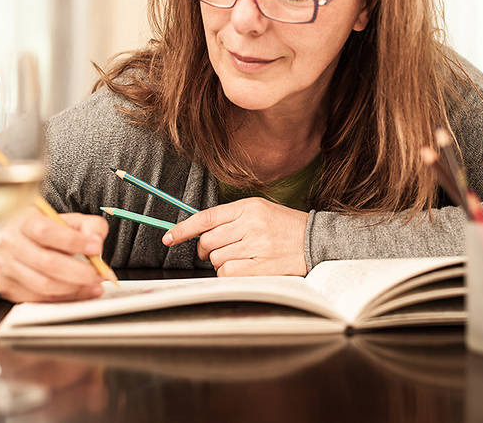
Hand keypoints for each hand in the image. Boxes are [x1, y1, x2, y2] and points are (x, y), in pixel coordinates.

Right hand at [0, 209, 108, 301]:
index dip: (73, 241)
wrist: (24, 241)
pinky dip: (65, 298)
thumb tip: (96, 242)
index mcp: (25, 221)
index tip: (96, 248)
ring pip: (43, 285)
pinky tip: (82, 292)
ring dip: (75, 288)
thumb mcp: (72, 220)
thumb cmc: (51, 231)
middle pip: (47, 263)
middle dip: (80, 271)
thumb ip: (90, 226)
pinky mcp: (7, 287)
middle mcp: (10, 243)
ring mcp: (5, 267)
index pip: (46, 232)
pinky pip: (39, 299)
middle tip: (101, 274)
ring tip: (94, 284)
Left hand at [162, 197, 308, 276]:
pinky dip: (228, 273)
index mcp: (248, 207)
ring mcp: (256, 246)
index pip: (206, 217)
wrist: (314, 240)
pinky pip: (228, 273)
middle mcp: (250, 225)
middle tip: (217, 249)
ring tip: (238, 257)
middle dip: (206, 249)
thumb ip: (231, 218)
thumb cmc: (285, 226)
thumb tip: (200, 231)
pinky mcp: (261, 266)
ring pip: (216, 258)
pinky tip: (242, 268)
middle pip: (208, 240)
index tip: (168, 237)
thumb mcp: (260, 210)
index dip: (183, 229)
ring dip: (220, 261)